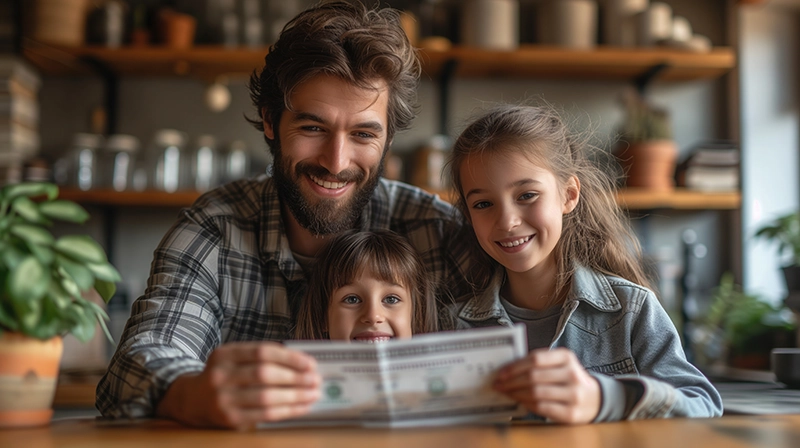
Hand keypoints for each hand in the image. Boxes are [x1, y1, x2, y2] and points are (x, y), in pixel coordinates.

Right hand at [156, 342, 321, 428]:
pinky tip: (302, 407)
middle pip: (265, 374)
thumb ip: (261, 357)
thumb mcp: (234, 358)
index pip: (262, 352)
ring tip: (314, 393)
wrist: (193, 399)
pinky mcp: (229, 419)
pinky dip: (287, 411)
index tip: (310, 362)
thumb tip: (303, 362)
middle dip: (295, 377)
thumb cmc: (225, 375)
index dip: (289, 357)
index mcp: (224, 354)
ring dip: (295, 396)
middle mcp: (220, 375)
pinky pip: (264, 415)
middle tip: (316, 379)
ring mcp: (223, 399)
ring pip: (266, 397)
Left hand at [493, 347, 599, 423]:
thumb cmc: (569, 379)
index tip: (501, 373)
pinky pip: (542, 407)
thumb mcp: (560, 364)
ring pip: (536, 393)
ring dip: (515, 393)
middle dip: (511, 381)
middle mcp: (572, 374)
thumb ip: (539, 364)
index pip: (536, 359)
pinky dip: (526, 404)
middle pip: (533, 377)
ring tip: (505, 393)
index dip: (515, 366)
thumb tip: (508, 369)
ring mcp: (573, 394)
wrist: (595, 399)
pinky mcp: (571, 413)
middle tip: (498, 384)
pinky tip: (519, 402)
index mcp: (566, 357)